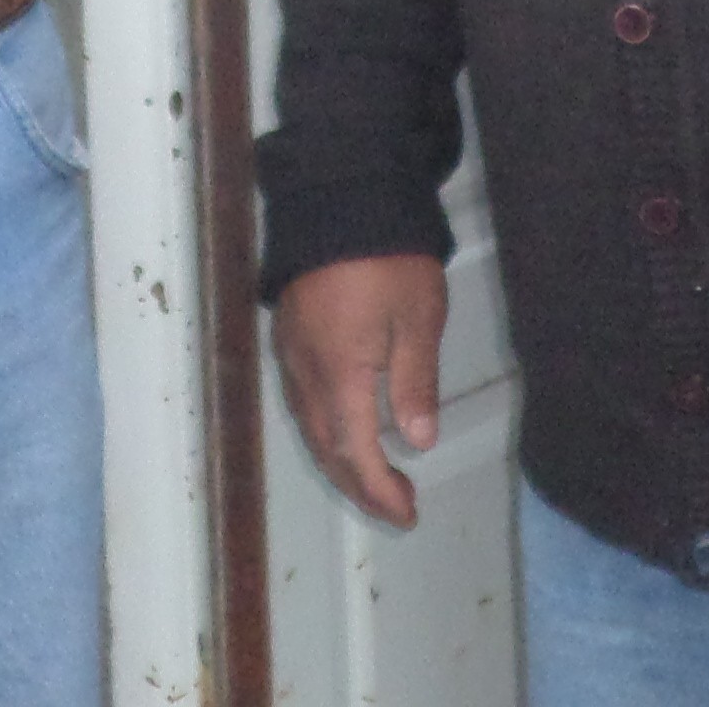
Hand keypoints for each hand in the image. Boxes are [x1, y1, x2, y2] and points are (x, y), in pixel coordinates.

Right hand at [271, 253, 448, 527]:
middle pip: (325, 448)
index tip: (407, 513)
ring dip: (342, 462)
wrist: (341, 196)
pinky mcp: (289, 336)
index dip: (378, 490)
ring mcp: (291, 354)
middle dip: (360, 485)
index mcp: (338, 371)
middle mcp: (305, 371)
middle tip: (399, 506)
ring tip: (380, 479)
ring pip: (309, 428)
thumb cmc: (388, 255)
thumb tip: (418, 443)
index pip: (354, 451)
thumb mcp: (419, 317)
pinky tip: (349, 433)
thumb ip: (415, 382)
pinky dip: (327, 432)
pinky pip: (302, 402)